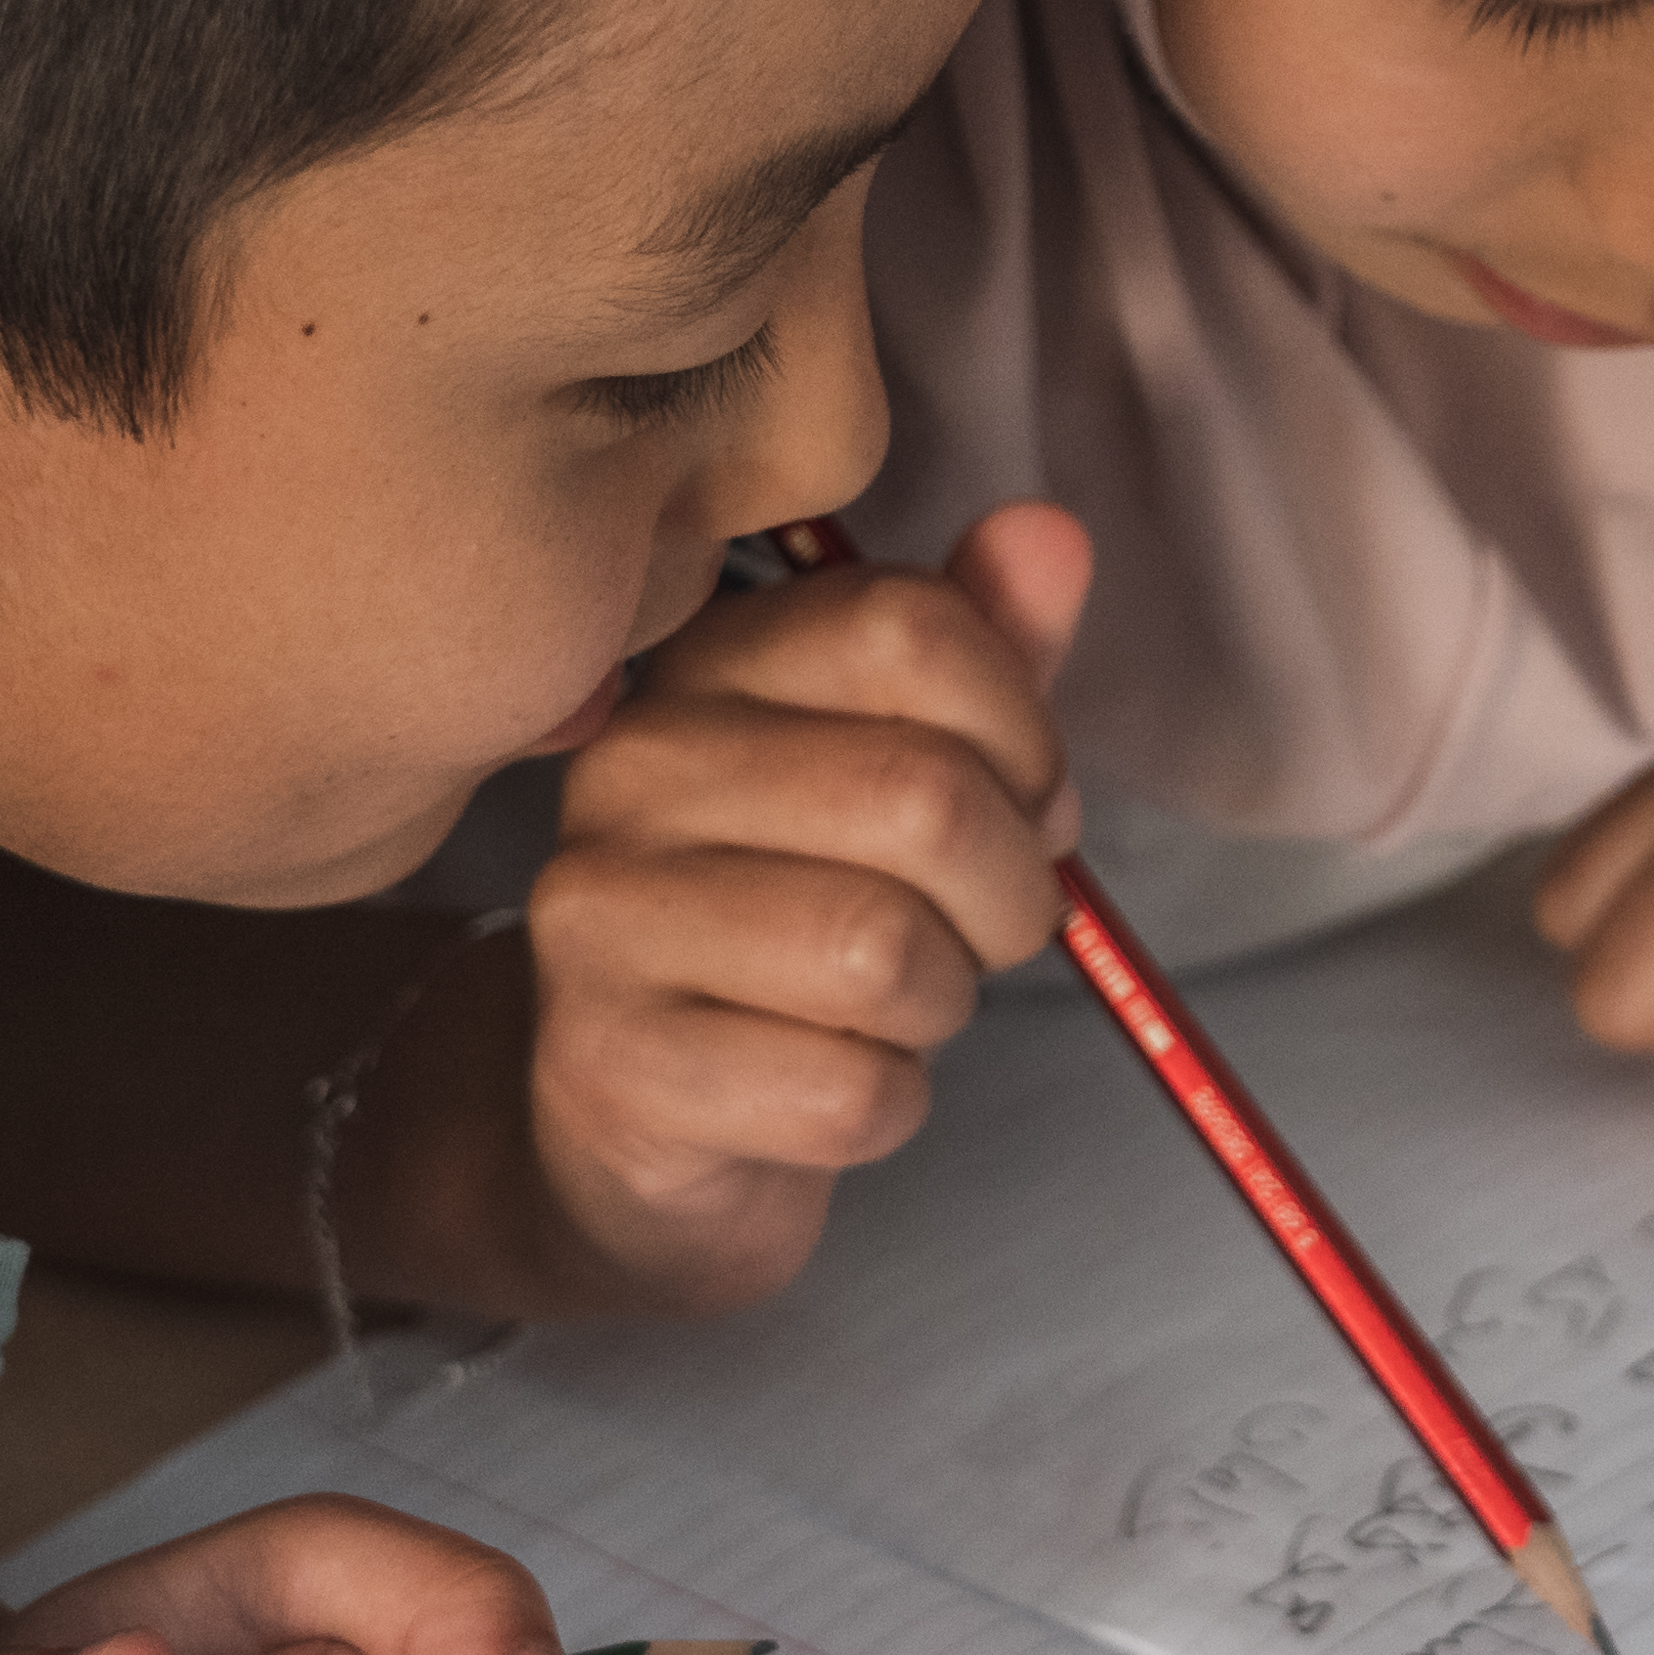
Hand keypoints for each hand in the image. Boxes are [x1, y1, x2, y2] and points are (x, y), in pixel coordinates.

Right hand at [514, 500, 1089, 1305]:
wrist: (650, 1120)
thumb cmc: (804, 920)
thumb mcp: (905, 767)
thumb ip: (981, 651)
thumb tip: (1051, 534)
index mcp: (710, 664)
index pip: (908, 627)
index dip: (1023, 732)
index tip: (1029, 802)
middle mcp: (631, 768)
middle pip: (917, 796)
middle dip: (1013, 890)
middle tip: (993, 929)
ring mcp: (602, 917)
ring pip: (884, 952)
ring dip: (946, 1001)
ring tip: (902, 1003)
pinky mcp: (614, 1066)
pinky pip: (844, 1092)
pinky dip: (891, 1106)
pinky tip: (840, 1083)